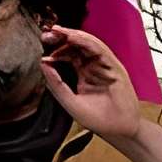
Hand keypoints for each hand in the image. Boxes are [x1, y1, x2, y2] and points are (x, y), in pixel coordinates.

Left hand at [41, 26, 161, 161]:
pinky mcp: (114, 67)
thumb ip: (56, 84)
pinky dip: (87, 42)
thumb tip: (43, 63)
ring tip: (59, 31)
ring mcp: (105, 65)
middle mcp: (94, 66)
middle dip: (62, 37)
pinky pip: (100, 50)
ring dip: (73, 36)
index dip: (56, 48)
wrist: (118, 130)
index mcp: (83, 73)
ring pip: (89, 44)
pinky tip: (74, 38)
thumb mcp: (69, 101)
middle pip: (77, 45)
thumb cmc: (97, 119)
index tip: (43, 44)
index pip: (69, 54)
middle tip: (48, 34)